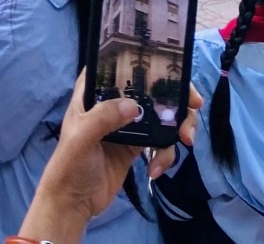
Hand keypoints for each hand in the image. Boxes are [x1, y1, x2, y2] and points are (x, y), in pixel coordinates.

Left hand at [17, 74, 200, 243]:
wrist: (74, 202)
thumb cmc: (69, 163)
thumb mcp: (81, 137)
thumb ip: (104, 119)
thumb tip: (134, 106)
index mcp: (94, 90)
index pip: (121, 64)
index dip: (146, 60)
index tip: (172, 69)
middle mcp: (113, 102)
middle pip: (150, 89)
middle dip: (176, 96)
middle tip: (194, 106)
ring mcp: (127, 125)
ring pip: (161, 116)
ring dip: (178, 126)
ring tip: (185, 140)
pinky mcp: (136, 147)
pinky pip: (160, 143)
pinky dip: (165, 154)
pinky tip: (155, 170)